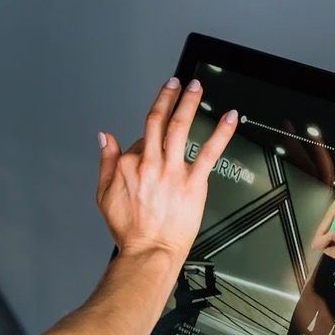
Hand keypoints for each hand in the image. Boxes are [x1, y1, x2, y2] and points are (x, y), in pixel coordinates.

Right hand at [97, 77, 237, 260]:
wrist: (148, 252)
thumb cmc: (130, 230)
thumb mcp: (104, 194)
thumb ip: (106, 162)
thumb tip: (104, 137)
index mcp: (130, 164)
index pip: (141, 139)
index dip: (146, 140)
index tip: (152, 143)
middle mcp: (150, 163)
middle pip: (159, 120)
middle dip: (169, 96)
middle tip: (177, 82)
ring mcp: (172, 171)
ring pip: (180, 128)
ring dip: (189, 103)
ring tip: (196, 87)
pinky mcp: (193, 183)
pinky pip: (209, 153)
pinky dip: (221, 133)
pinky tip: (230, 118)